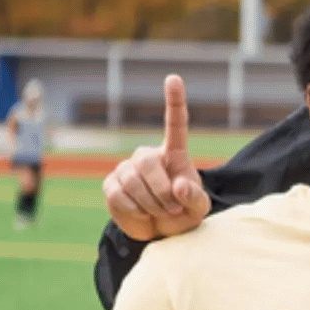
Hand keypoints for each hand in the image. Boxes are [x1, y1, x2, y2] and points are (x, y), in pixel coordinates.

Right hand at [102, 75, 211, 241]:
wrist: (158, 231)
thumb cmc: (183, 212)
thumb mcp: (198, 209)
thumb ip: (195, 198)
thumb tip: (178, 185)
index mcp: (174, 154)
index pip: (175, 124)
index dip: (174, 101)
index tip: (173, 79)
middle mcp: (148, 156)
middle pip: (147, 163)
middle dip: (162, 191)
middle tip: (173, 208)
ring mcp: (126, 169)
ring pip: (133, 181)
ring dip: (152, 204)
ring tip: (161, 212)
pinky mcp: (110, 185)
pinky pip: (120, 196)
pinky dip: (136, 210)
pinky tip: (143, 213)